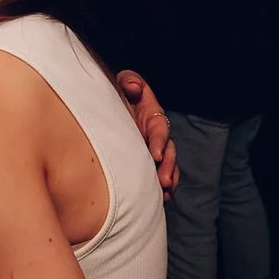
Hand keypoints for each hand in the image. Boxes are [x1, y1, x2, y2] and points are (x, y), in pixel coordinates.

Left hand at [116, 70, 178, 201]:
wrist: (110, 105)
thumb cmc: (118, 93)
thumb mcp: (122, 83)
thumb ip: (129, 81)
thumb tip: (133, 87)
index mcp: (152, 115)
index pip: (160, 129)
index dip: (159, 141)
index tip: (156, 155)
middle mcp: (156, 133)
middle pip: (168, 151)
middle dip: (167, 167)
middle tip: (163, 181)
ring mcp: (152, 147)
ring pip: (167, 164)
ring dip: (168, 178)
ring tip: (165, 193)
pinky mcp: (147, 159)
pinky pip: (161, 172)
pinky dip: (164, 184)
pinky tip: (163, 197)